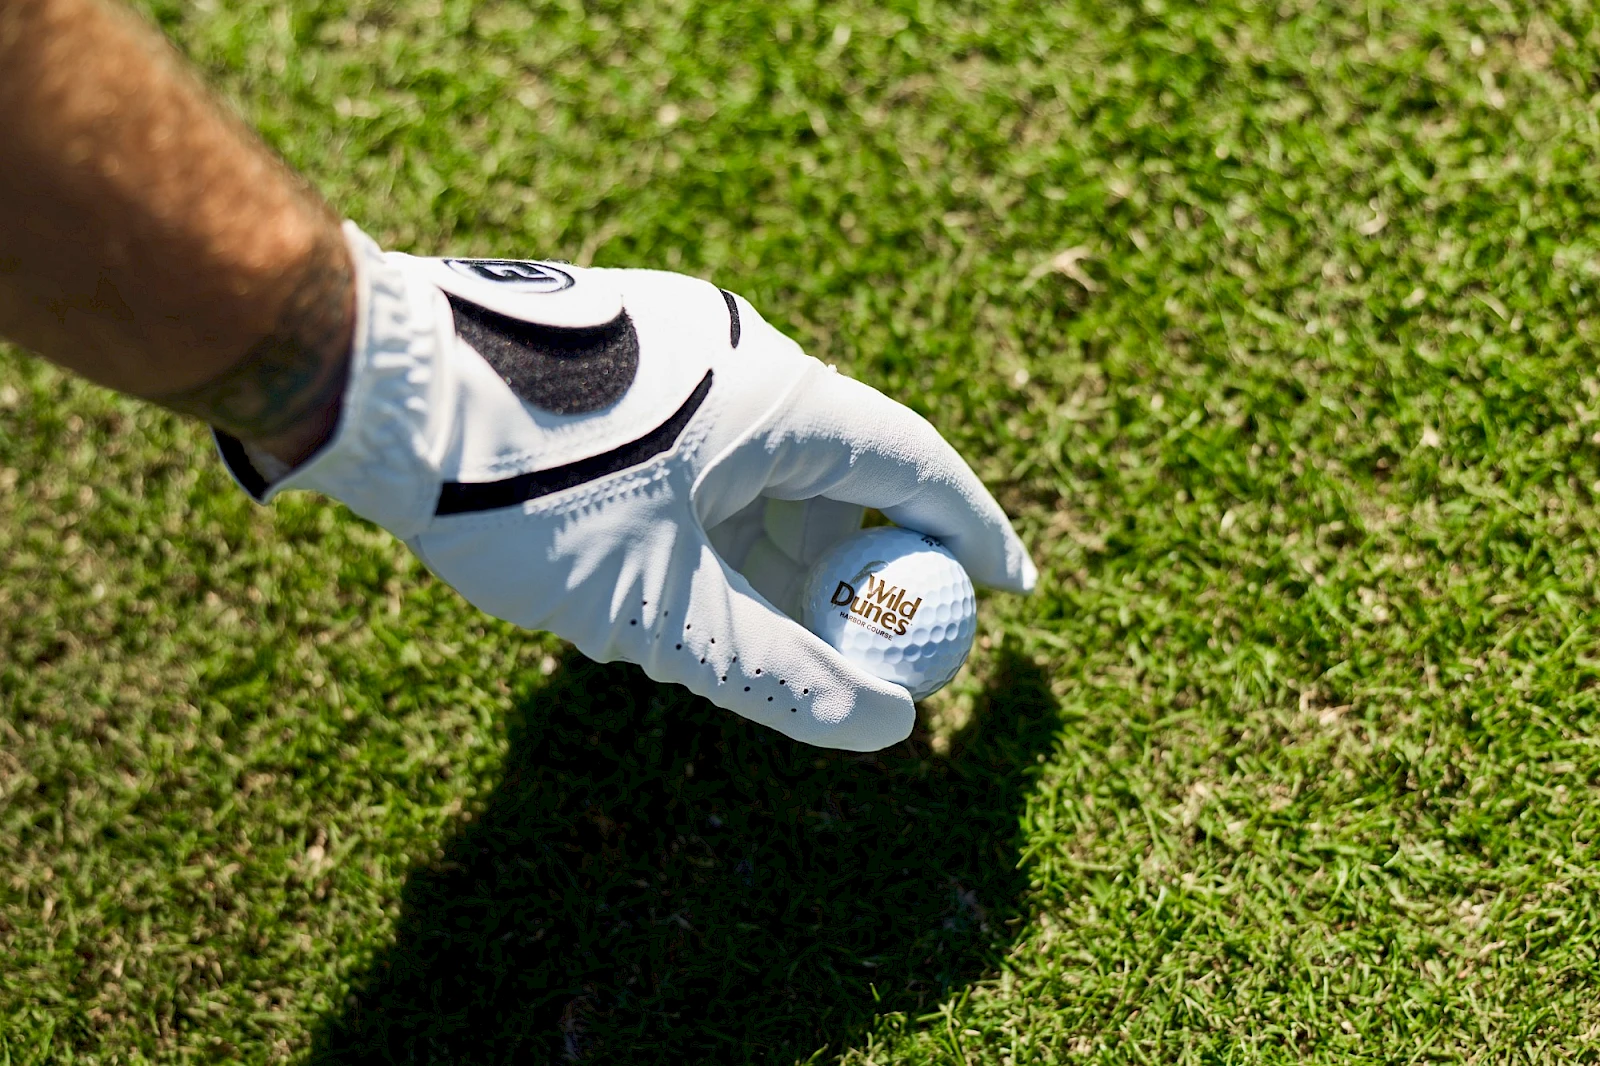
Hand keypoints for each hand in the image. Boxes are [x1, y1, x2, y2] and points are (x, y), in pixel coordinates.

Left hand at [219, 225, 1036, 750]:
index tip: (1017, 590)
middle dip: (870, 563)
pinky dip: (731, 520)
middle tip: (885, 639)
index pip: (916, 464)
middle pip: (847, 468)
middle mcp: (741, 355)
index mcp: (777, 394)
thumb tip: (883, 728)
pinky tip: (696, 577)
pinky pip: (715, 449)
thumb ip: (776, 672)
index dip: (976, 534)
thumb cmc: (518, 493)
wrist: (372, 389)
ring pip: (773, 464)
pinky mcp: (626, 361)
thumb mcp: (658, 609)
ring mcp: (680, 349)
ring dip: (790, 551)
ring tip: (784, 634)